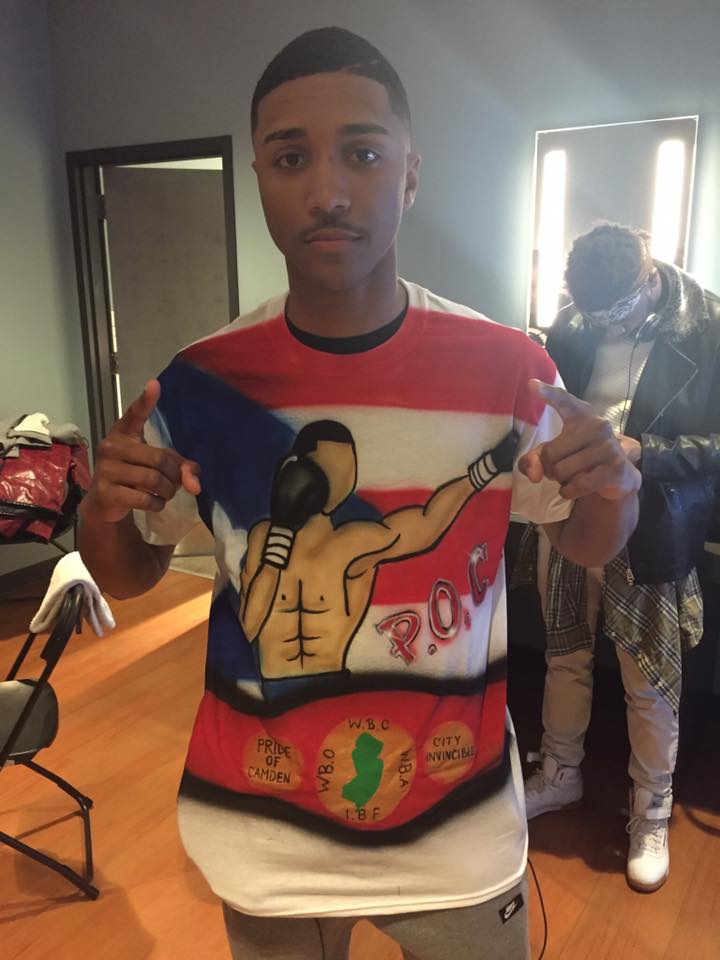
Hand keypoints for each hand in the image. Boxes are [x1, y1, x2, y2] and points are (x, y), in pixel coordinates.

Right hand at [80, 380, 200, 524]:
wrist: (105, 502)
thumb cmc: (135, 475)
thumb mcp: (159, 467)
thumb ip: (181, 469)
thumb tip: (196, 487)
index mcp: (124, 433)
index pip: (136, 414)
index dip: (146, 401)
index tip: (155, 384)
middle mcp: (111, 446)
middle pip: (158, 459)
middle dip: (174, 475)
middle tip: (174, 483)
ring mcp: (106, 469)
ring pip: (153, 480)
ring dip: (167, 491)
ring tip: (165, 494)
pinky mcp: (105, 492)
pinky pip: (144, 499)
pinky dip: (157, 504)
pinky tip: (154, 503)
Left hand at [518, 380, 640, 500]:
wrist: (619, 475)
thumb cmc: (580, 459)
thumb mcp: (554, 455)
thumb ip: (534, 460)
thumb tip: (534, 475)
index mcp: (581, 416)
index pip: (563, 401)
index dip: (547, 394)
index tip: (531, 385)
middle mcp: (597, 425)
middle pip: (550, 453)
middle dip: (548, 468)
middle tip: (559, 469)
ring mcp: (608, 445)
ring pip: (562, 471)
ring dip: (560, 481)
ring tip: (571, 476)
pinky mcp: (615, 467)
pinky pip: (577, 484)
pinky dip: (568, 491)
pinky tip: (573, 489)